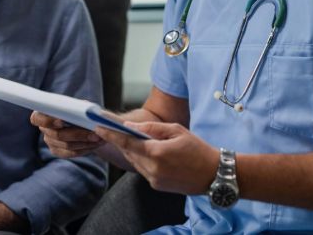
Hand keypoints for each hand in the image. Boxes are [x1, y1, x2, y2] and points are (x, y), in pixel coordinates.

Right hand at [30, 111, 103, 157]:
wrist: (85, 123)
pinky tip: (94, 145)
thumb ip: (80, 107)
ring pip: (66, 145)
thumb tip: (87, 111)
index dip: (47, 121)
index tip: (62, 121)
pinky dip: (84, 149)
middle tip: (95, 133)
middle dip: (77, 134)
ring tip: (99, 139)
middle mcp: (44, 128)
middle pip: (57, 135)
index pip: (37, 118)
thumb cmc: (80, 110)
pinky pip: (70, 153)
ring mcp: (50, 141)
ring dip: (84, 142)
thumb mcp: (81, 105)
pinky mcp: (57, 151)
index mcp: (44, 112)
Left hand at [94, 121, 219, 194]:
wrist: (214, 174)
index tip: (98, 127)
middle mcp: (152, 169)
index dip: (111, 134)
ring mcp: (154, 180)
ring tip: (130, 139)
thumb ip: (152, 129)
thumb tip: (130, 127)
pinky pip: (143, 170)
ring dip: (131, 151)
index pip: (127, 143)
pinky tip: (147, 152)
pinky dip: (141, 160)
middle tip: (110, 129)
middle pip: (128, 153)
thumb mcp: (176, 131)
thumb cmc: (198, 149)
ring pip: (135, 162)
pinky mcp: (157, 186)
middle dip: (120, 141)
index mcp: (157, 153)